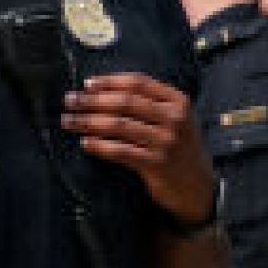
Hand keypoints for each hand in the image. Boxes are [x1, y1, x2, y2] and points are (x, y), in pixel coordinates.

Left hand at [61, 73, 214, 227]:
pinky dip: (99, 146)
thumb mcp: (175, 119)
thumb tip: (100, 90)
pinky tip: (85, 143)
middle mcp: (174, 119)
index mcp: (178, 101)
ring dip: (89, 121)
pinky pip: (121, 151)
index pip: (138, 82)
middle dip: (92, 100)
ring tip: (69, 121)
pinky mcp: (157, 164)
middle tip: (69, 101)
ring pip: (119, 125)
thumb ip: (150, 103)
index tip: (86, 85)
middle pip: (125, 102)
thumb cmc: (178, 148)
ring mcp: (166, 142)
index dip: (109, 82)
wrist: (198, 186)